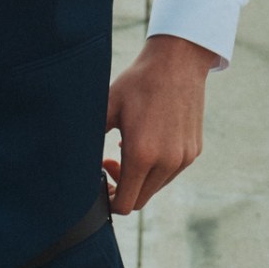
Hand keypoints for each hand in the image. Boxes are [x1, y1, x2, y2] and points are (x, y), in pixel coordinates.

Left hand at [103, 34, 216, 214]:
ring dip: (139, 178)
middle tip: (109, 163)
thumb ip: (90, 140)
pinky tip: (147, 142)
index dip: (109, 201)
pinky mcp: (193, 151)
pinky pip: (170, 173)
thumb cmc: (137, 83)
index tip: (100, 184)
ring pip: (156, 188)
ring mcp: (183, 158)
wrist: (177, 62)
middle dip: (122, 189)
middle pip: (140, 200)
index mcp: (142, 154)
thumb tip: (75, 163)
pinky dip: (156, 167)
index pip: (125, 204)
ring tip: (127, 149)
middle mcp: (167, 162)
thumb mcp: (106, 108)